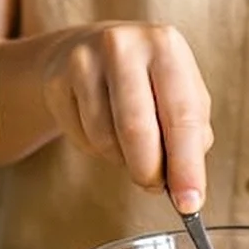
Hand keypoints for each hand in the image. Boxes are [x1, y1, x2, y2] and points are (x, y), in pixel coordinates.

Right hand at [42, 23, 211, 211]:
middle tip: (153, 187)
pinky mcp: (57, 80)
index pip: (183, 115)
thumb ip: (191, 136)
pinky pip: (81, 136)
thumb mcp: (178, 94)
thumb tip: (186, 186)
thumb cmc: (145, 81)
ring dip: (122, 159)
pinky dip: (97, 149)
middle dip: (148, 170)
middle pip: (137, 128)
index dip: (187, 164)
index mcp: (166, 46)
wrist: (86, 50)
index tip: (189, 203)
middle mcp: (124, 45)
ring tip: (128, 145)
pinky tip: (102, 130)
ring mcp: (85, 60)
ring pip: (105, 138)